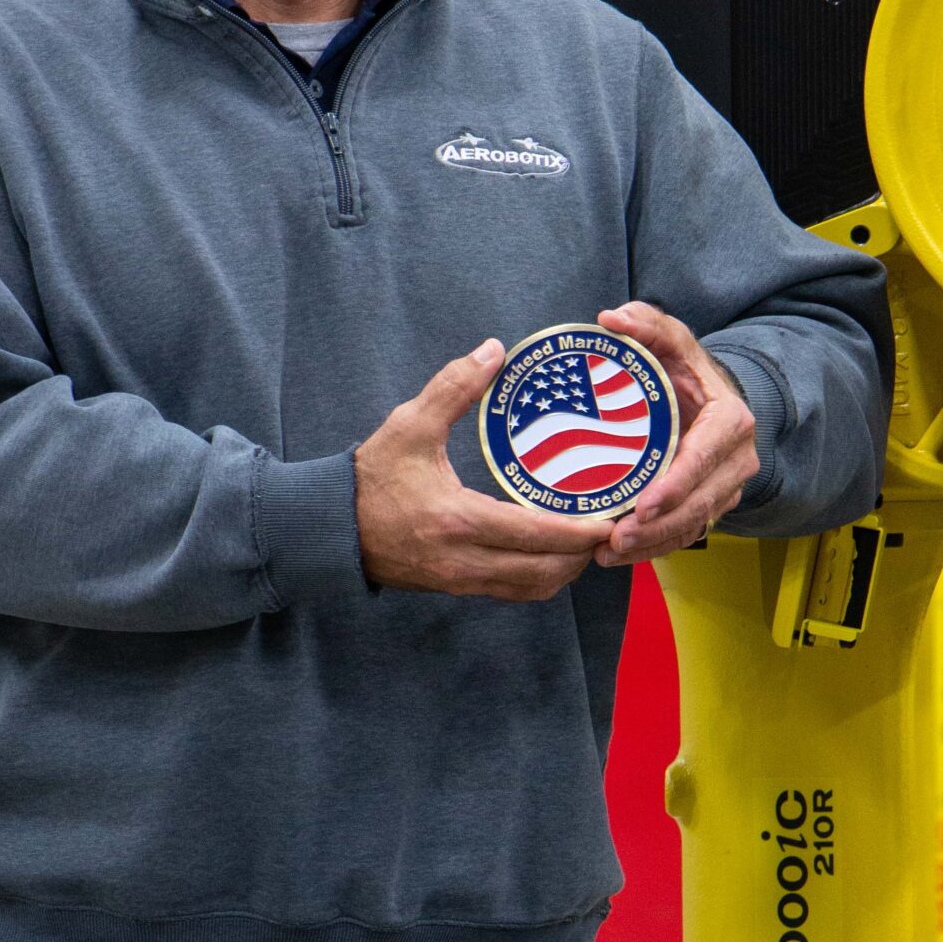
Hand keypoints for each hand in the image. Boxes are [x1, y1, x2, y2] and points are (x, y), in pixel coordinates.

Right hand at [355, 340, 596, 598]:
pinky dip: (541, 577)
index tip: (610, 518)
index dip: (579, 532)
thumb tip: (494, 350)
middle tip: (611, 527)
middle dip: (583, 554)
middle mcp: (465, 560)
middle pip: (544, 572)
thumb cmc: (371, 477)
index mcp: (459, 520)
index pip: (535, 535)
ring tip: (589, 539)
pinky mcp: (457, 586)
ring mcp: (462, 579)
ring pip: (532, 589)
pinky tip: (553, 552)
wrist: (331, 527)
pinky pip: (513, 591)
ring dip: (565, 569)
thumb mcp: (410, 425)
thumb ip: (454, 387)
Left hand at [590, 302, 758, 568]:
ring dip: (652, 544)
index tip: (644, 504)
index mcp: (730, 422)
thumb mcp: (673, 341)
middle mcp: (736, 460)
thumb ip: (648, 324)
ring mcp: (725, 488)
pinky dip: (653, 548)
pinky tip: (617, 555)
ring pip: (692, 525)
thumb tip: (611, 318)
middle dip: (659, 527)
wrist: (708, 398)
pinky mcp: (709, 506)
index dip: (677, 485)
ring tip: (609, 552)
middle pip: (699, 503)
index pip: (705, 459)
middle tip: (616, 537)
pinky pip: (685, 534)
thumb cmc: (686, 369)